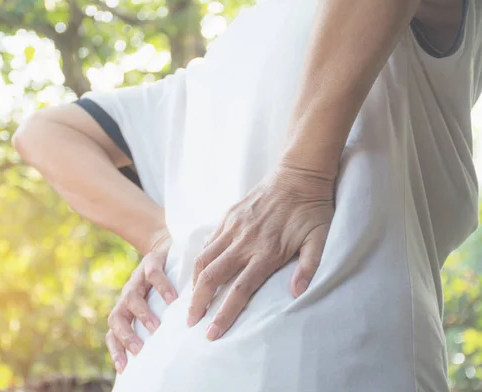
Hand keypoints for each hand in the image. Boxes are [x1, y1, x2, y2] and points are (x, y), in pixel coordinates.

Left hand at [105, 229, 176, 373]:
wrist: (164, 246)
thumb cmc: (163, 285)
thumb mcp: (157, 305)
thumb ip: (156, 325)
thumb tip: (165, 354)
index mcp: (127, 307)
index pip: (113, 331)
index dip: (115, 349)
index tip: (124, 368)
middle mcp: (129, 294)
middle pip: (117, 316)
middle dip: (125, 335)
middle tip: (139, 350)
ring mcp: (138, 277)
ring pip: (132, 297)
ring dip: (143, 314)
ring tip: (157, 327)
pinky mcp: (151, 261)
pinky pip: (152, 274)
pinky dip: (162, 287)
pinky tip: (173, 299)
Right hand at [187, 166, 334, 340]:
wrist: (299, 174)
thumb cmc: (312, 210)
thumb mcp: (319, 239)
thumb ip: (308, 267)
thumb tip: (296, 294)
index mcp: (267, 252)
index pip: (239, 290)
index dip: (224, 314)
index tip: (211, 333)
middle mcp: (245, 241)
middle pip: (212, 276)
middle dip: (197, 301)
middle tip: (189, 321)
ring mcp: (234, 227)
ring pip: (204, 258)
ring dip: (194, 282)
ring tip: (190, 300)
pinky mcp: (229, 216)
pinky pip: (209, 241)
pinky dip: (201, 259)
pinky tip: (200, 271)